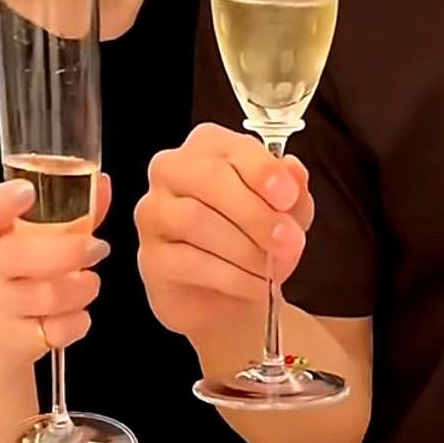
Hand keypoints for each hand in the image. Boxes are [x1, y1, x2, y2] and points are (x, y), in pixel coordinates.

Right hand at [0, 174, 111, 380]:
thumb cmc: (27, 277)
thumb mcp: (44, 242)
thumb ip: (76, 212)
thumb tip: (104, 183)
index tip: (25, 192)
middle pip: (16, 256)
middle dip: (67, 251)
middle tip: (98, 248)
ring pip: (44, 295)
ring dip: (81, 288)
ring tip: (90, 281)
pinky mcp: (11, 342)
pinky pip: (53, 332)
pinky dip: (76, 323)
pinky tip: (77, 316)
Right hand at [135, 123, 311, 343]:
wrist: (231, 296)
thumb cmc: (255, 238)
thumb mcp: (287, 211)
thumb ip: (293, 188)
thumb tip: (292, 170)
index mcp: (209, 146)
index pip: (233, 148)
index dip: (263, 171)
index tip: (288, 197)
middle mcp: (173, 170)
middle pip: (210, 178)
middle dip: (254, 212)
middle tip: (286, 239)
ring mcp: (155, 212)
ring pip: (196, 219)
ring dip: (244, 248)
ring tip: (273, 268)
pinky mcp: (151, 257)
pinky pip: (188, 262)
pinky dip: (231, 276)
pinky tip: (255, 285)